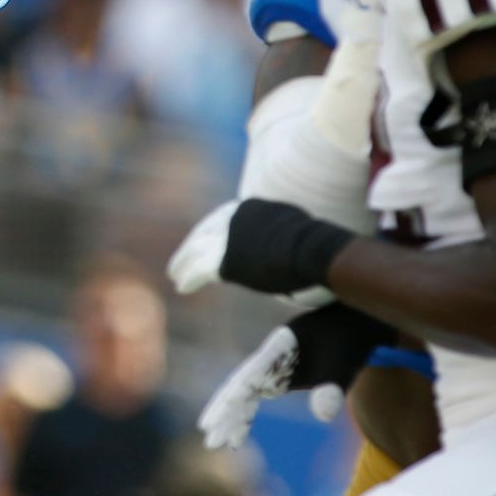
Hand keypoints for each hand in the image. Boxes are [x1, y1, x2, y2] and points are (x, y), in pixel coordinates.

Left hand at [169, 198, 354, 297]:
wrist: (317, 253)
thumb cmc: (321, 250)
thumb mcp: (299, 237)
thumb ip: (283, 240)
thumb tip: (283, 255)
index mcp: (255, 208)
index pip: (227, 219)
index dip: (214, 231)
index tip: (206, 240)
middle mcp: (236, 217)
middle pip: (206, 230)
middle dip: (192, 244)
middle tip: (180, 258)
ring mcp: (227, 236)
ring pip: (196, 250)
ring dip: (183, 262)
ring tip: (174, 275)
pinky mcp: (223, 258)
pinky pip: (198, 270)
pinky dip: (189, 278)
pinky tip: (181, 287)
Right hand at [198, 302, 392, 448]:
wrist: (355, 323)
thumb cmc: (351, 340)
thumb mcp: (346, 363)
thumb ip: (334, 386)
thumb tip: (323, 417)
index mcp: (281, 344)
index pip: (253, 371)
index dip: (237, 392)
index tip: (223, 411)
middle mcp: (270, 354)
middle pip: (240, 383)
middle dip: (224, 410)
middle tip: (209, 438)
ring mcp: (272, 365)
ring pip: (243, 393)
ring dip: (229, 416)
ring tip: (216, 442)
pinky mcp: (279, 375)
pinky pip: (256, 397)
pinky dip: (246, 415)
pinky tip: (238, 435)